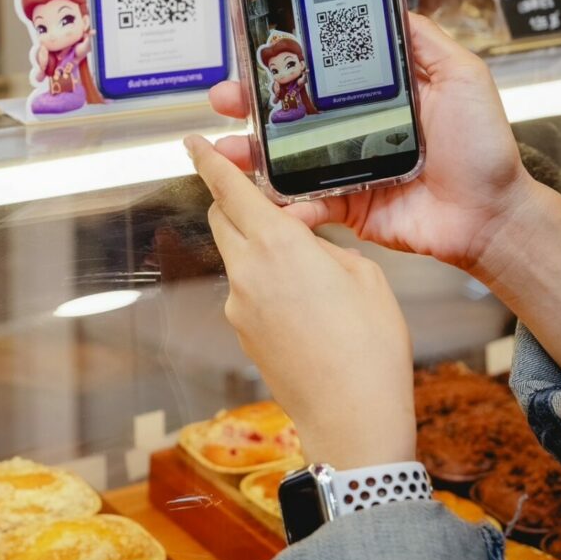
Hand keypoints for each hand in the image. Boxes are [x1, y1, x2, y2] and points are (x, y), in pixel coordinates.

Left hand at [186, 134, 415, 470]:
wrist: (352, 418)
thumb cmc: (370, 347)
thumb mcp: (364, 275)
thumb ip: (324, 245)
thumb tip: (303, 242)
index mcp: (278, 244)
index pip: (229, 188)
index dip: (207, 160)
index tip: (190, 141)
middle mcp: (246, 270)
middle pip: (222, 218)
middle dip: (235, 201)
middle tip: (270, 201)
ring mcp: (238, 304)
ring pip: (236, 255)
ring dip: (258, 245)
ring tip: (308, 265)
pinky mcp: (241, 331)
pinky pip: (247, 290)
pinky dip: (266, 282)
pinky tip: (305, 304)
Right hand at [209, 13, 560, 381]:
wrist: (492, 215)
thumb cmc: (483, 147)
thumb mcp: (462, 77)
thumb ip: (424, 42)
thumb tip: (389, 2)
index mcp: (374, 95)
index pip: (318, 72)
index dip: (283, 61)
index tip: (254, 51)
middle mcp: (353, 127)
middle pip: (289, 112)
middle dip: (248, 105)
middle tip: (224, 98)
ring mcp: (344, 167)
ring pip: (284, 158)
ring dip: (249, 155)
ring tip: (225, 151)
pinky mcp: (344, 205)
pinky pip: (304, 203)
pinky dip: (283, 204)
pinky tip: (266, 199)